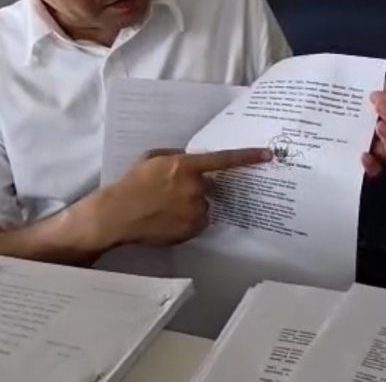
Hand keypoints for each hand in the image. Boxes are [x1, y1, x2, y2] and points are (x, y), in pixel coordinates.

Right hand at [100, 148, 272, 246]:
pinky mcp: (192, 229)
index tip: (267, 155)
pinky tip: (167, 220)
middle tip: (173, 192)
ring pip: (204, 207)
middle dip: (199, 188)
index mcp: (186, 166)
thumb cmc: (132, 183)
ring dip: (192, 206)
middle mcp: (195, 188)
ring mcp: (195, 211)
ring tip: (166, 209)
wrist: (118, 214)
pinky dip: (188, 221)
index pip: (223, 160)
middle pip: (211, 187)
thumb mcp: (151, 158)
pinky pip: (198, 223)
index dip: (247, 156)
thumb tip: (188, 158)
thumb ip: (175, 156)